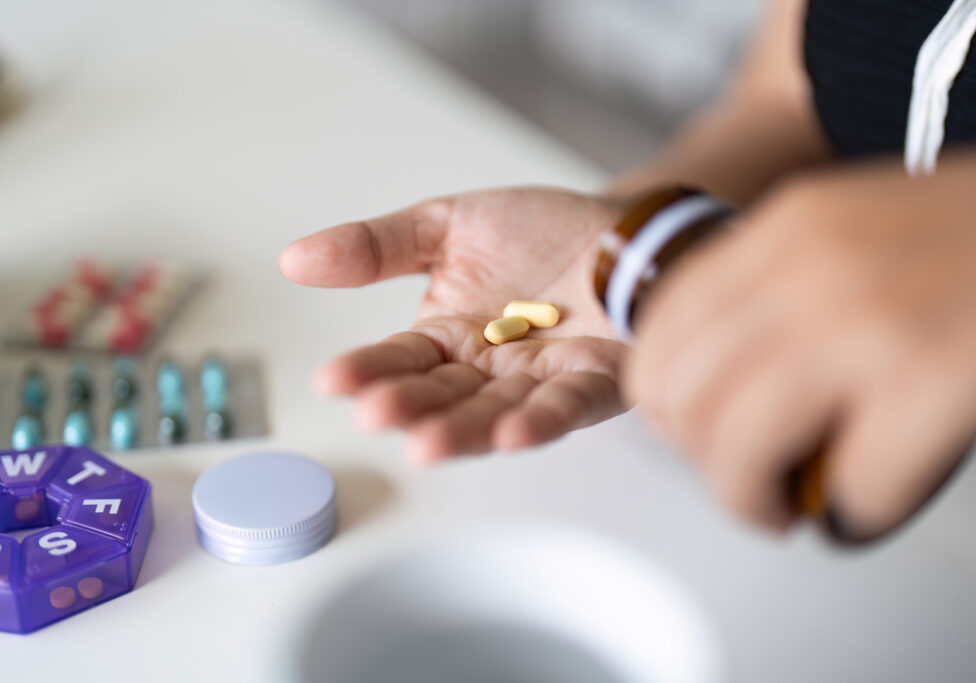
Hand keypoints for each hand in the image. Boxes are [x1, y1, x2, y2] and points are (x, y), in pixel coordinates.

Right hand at [279, 187, 628, 462]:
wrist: (618, 230)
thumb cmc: (541, 232)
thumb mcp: (446, 226)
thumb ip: (378, 247)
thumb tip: (295, 260)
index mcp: (451, 336)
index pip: (401, 359)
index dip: (369, 369)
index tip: (334, 379)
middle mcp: (491, 369)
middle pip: (444, 394)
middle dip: (411, 406)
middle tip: (378, 413)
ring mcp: (542, 380)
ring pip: (496, 411)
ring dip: (464, 429)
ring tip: (428, 443)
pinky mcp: (596, 382)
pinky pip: (567, 406)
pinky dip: (541, 421)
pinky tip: (512, 433)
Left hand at [625, 146, 975, 540]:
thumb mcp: (851, 230)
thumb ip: (772, 288)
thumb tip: (711, 377)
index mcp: (787, 226)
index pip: (657, 329)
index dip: (662, 402)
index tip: (691, 428)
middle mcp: (812, 266)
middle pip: (682, 397)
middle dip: (702, 460)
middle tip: (743, 475)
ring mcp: (870, 320)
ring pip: (737, 449)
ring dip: (753, 500)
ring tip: (789, 502)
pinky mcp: (936, 378)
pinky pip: (852, 485)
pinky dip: (854, 513)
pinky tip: (870, 498)